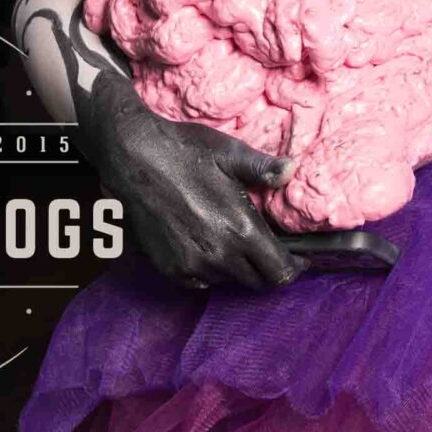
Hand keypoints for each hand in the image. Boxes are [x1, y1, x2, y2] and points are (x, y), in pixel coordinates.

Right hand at [76, 71, 305, 290]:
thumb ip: (264, 168)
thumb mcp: (230, 153)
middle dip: (267, 267)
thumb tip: (292, 172)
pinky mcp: (170, 268)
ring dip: (237, 267)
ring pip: (228, 281)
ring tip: (234, 240)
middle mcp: (218, 255)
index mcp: (240, 229)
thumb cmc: (185, 151)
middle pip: (257, 281)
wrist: (133, 159)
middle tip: (267, 246)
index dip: (294, 268)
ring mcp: (191, 265)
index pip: (279, 271)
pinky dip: (210, 270)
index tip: (299, 258)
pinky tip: (208, 243)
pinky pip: (201, 281)